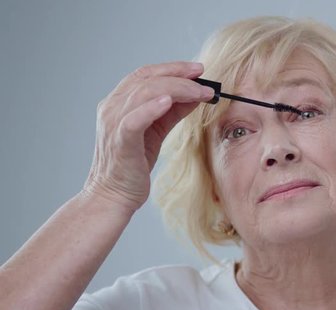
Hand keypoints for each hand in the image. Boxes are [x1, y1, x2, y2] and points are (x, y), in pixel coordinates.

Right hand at [82, 61, 213, 211]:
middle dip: (179, 74)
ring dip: (177, 88)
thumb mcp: (156, 131)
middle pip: (147, 79)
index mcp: (119, 103)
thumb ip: (173, 111)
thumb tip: (197, 95)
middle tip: (203, 77)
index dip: (172, 68)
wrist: (113, 195)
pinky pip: (134, 119)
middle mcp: (112, 108)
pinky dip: (151, 108)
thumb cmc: (133, 165)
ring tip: (200, 91)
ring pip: (144, 93)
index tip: (197, 69)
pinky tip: (169, 101)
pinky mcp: (120, 141)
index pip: (145, 74)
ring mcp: (113, 123)